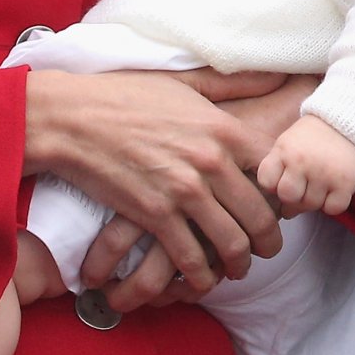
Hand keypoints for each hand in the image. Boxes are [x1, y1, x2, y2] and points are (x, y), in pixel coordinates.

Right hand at [25, 67, 283, 300]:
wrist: (72, 118)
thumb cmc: (126, 95)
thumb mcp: (183, 81)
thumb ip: (233, 84)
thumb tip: (277, 76)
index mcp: (223, 128)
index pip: (276, 169)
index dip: (283, 190)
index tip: (280, 204)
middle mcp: (211, 162)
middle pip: (261, 215)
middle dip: (269, 240)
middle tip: (267, 249)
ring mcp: (184, 191)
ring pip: (232, 244)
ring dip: (239, 264)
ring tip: (237, 267)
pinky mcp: (155, 215)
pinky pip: (191, 259)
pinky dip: (201, 277)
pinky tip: (201, 278)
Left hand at [256, 113, 354, 215]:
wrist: (344, 122)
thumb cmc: (311, 137)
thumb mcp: (286, 143)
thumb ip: (278, 168)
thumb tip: (280, 207)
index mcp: (284, 150)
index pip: (266, 182)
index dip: (272, 186)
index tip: (280, 182)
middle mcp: (301, 162)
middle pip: (288, 197)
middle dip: (292, 198)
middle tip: (300, 192)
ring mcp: (324, 173)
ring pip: (311, 205)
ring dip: (312, 201)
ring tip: (316, 188)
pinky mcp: (345, 182)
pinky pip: (333, 209)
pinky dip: (331, 205)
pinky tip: (331, 193)